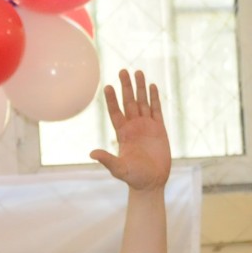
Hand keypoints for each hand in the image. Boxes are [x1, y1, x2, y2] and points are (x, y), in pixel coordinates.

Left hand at [91, 69, 170, 191]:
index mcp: (122, 133)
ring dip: (140, 88)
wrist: (151, 182)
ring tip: (137, 72)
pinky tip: (152, 86)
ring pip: (142, 102)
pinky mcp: (159, 129)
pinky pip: (156, 110)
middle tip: (122, 70)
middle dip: (126, 87)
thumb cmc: (133, 177)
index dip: (112, 100)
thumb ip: (107, 160)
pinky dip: (154, 98)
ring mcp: (146, 126)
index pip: (115, 112)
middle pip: (128, 102)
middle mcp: (133, 126)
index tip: (107, 86)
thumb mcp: (119, 169)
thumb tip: (92, 154)